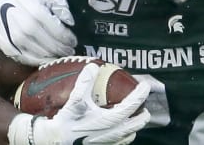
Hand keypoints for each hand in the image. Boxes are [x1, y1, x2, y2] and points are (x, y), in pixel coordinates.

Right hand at [0, 0, 76, 65]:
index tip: (74, 41)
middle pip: (53, 46)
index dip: (69, 39)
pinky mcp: (9, 49)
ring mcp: (17, 41)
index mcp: (37, 14)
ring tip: (61, 56)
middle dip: (64, 50)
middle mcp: (27, 28)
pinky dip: (40, 62)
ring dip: (54, 57)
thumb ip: (58, 4)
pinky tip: (46, 59)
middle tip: (70, 51)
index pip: (60, 33)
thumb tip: (71, 21)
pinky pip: (29, 60)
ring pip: (42, 56)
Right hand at [30, 63, 150, 144]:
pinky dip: (125, 135)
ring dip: (135, 126)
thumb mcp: (76, 100)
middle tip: (145, 106)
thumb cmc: (68, 121)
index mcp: (110, 119)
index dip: (141, 94)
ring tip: (134, 118)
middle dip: (143, 115)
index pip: (132, 105)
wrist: (57, 141)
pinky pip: (120, 142)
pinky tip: (119, 130)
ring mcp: (110, 142)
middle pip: (137, 124)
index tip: (146, 86)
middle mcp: (113, 132)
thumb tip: (93, 66)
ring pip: (130, 135)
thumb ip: (85, 82)